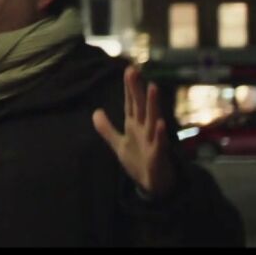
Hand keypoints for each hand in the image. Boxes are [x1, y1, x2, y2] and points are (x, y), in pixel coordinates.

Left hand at [91, 65, 175, 197]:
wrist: (154, 185)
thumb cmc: (140, 161)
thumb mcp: (119, 144)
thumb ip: (107, 129)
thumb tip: (95, 111)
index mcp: (135, 125)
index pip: (130, 103)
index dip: (128, 87)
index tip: (128, 69)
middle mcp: (145, 129)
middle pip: (140, 105)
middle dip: (137, 88)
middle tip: (134, 70)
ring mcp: (153, 140)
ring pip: (152, 119)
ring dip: (153, 103)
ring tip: (152, 86)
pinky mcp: (158, 155)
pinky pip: (160, 143)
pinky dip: (160, 134)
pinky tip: (160, 123)